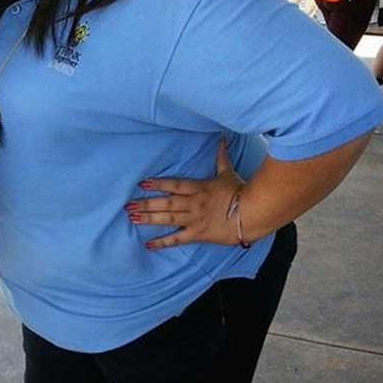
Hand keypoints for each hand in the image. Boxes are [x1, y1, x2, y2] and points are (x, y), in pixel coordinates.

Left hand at [125, 139, 243, 248]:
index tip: (142, 183)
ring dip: (150, 218)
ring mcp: (195, 219)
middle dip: (147, 204)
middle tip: (128, 205)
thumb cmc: (240, 191)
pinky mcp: (199, 234)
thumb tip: (221, 138)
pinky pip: (178, 239)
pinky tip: (149, 244)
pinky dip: (163, 242)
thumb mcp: (228, 172)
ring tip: (133, 218)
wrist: (254, 213)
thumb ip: (221, 156)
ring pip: (169, 219)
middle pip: (167, 203)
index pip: (175, 185)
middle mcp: (194, 203)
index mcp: (199, 188)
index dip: (158, 184)